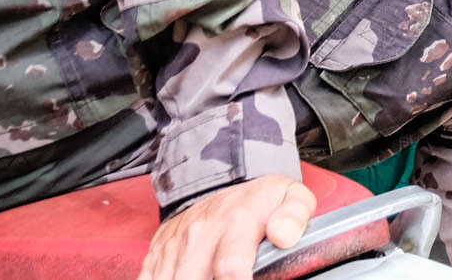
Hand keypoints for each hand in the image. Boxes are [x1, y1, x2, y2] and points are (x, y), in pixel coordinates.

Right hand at [139, 176, 315, 279]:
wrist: (219, 181)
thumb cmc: (258, 200)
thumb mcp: (290, 195)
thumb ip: (295, 214)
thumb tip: (285, 236)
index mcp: (236, 221)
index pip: (231, 266)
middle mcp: (200, 234)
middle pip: (192, 279)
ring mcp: (175, 246)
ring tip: (209, 279)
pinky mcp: (156, 255)